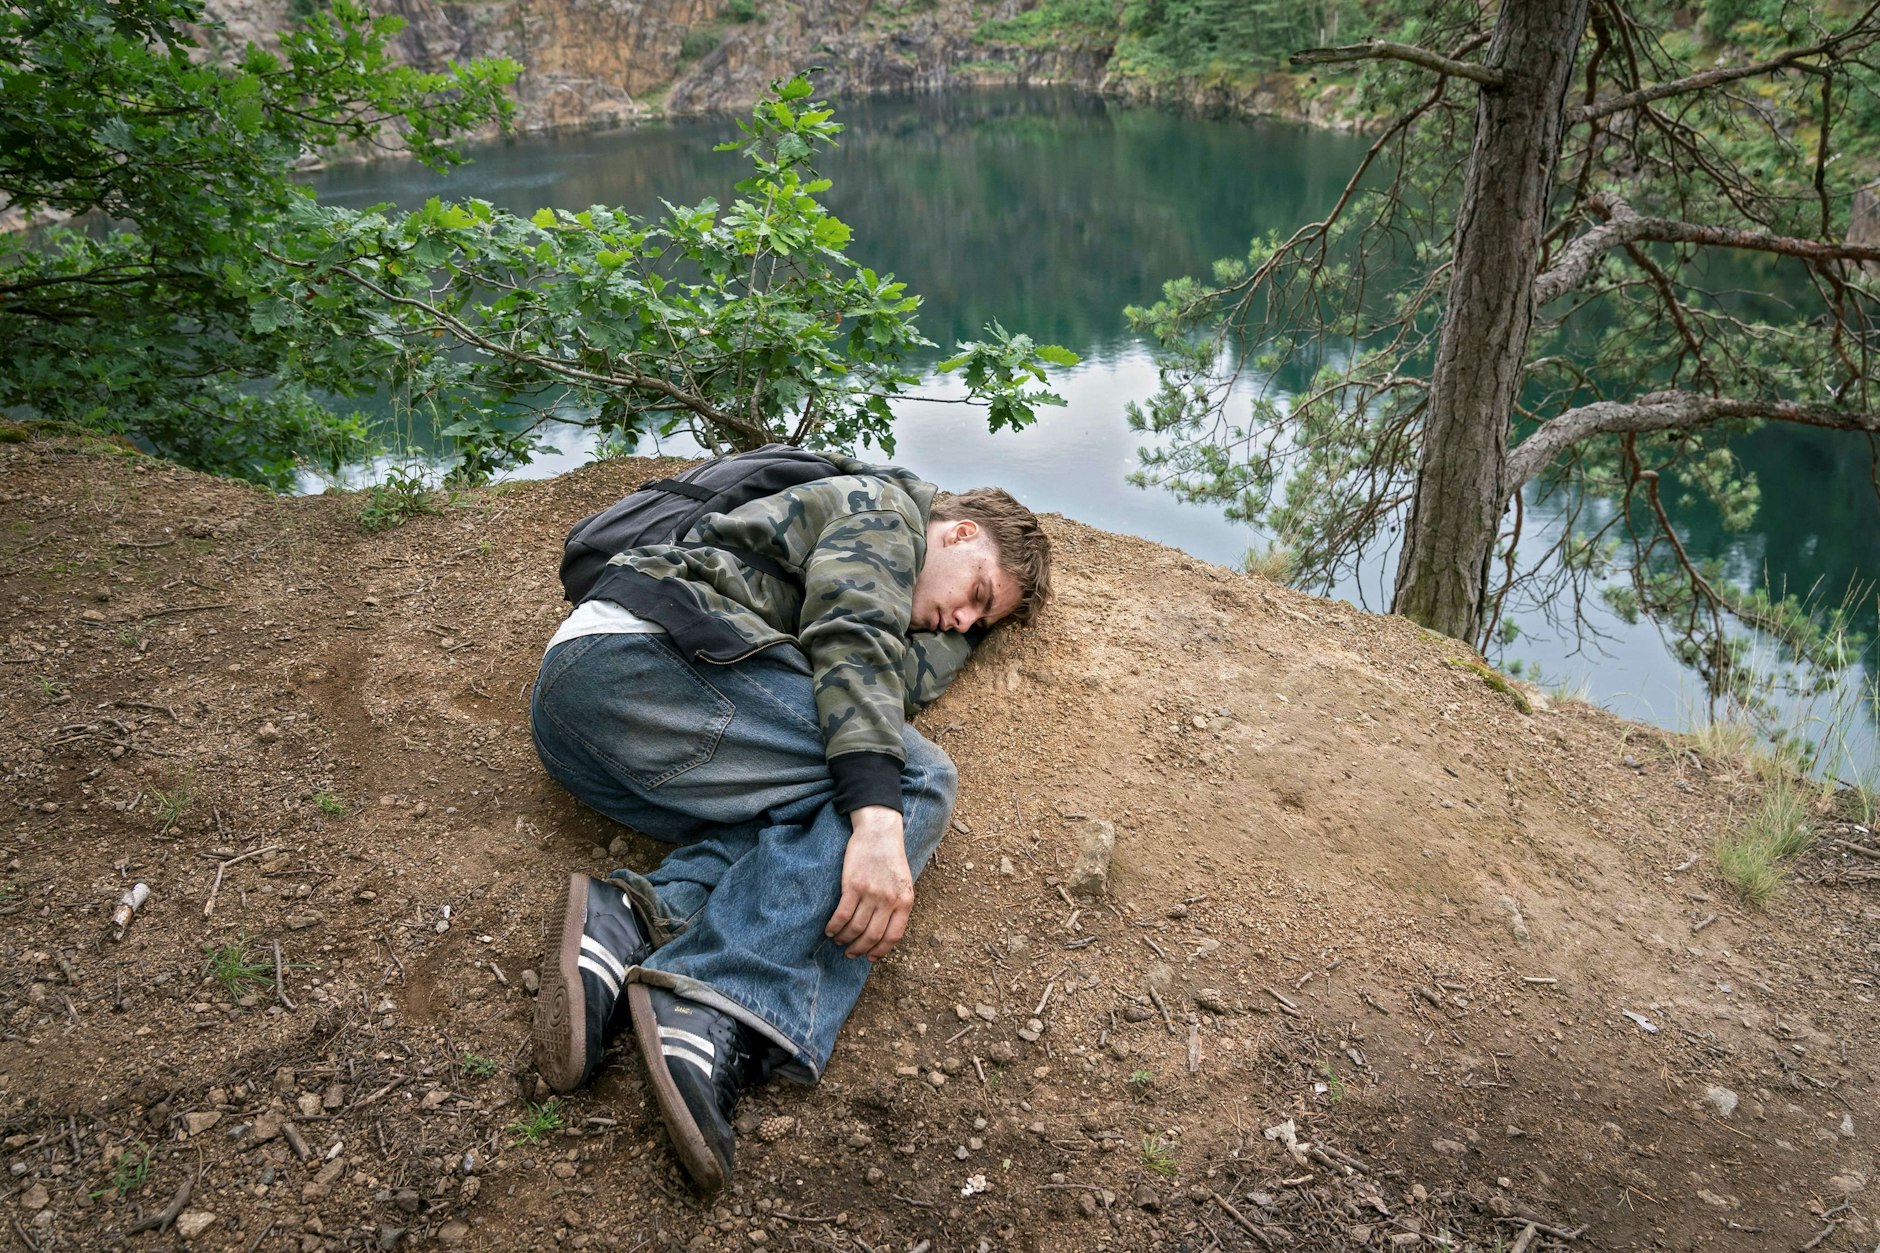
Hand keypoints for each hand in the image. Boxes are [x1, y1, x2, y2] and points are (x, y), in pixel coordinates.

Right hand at [825, 805, 913, 958]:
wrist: (879, 832)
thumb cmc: (891, 858)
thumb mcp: (904, 883)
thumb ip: (898, 905)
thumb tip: (885, 931)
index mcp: (905, 902)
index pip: (893, 936)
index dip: (879, 951)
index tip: (869, 957)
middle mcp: (889, 900)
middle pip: (872, 936)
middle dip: (859, 949)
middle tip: (850, 953)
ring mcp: (871, 893)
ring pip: (855, 928)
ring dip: (845, 939)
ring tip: (838, 941)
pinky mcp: (853, 885)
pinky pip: (842, 915)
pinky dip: (834, 927)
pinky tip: (830, 930)